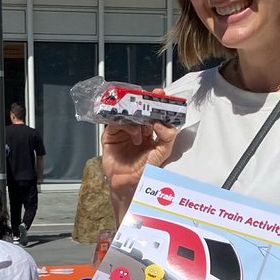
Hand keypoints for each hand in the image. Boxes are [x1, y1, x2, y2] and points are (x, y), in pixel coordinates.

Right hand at [102, 97, 178, 212]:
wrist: (128, 184)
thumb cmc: (144, 171)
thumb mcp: (163, 152)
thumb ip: (168, 136)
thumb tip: (161, 122)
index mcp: (149, 132)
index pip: (152, 113)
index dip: (157, 103)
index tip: (161, 95)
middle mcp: (136, 129)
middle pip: (139, 109)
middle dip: (147, 101)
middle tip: (154, 96)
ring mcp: (122, 131)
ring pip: (128, 113)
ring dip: (138, 114)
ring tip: (146, 123)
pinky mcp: (111, 135)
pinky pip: (117, 122)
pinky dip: (128, 124)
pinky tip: (135, 134)